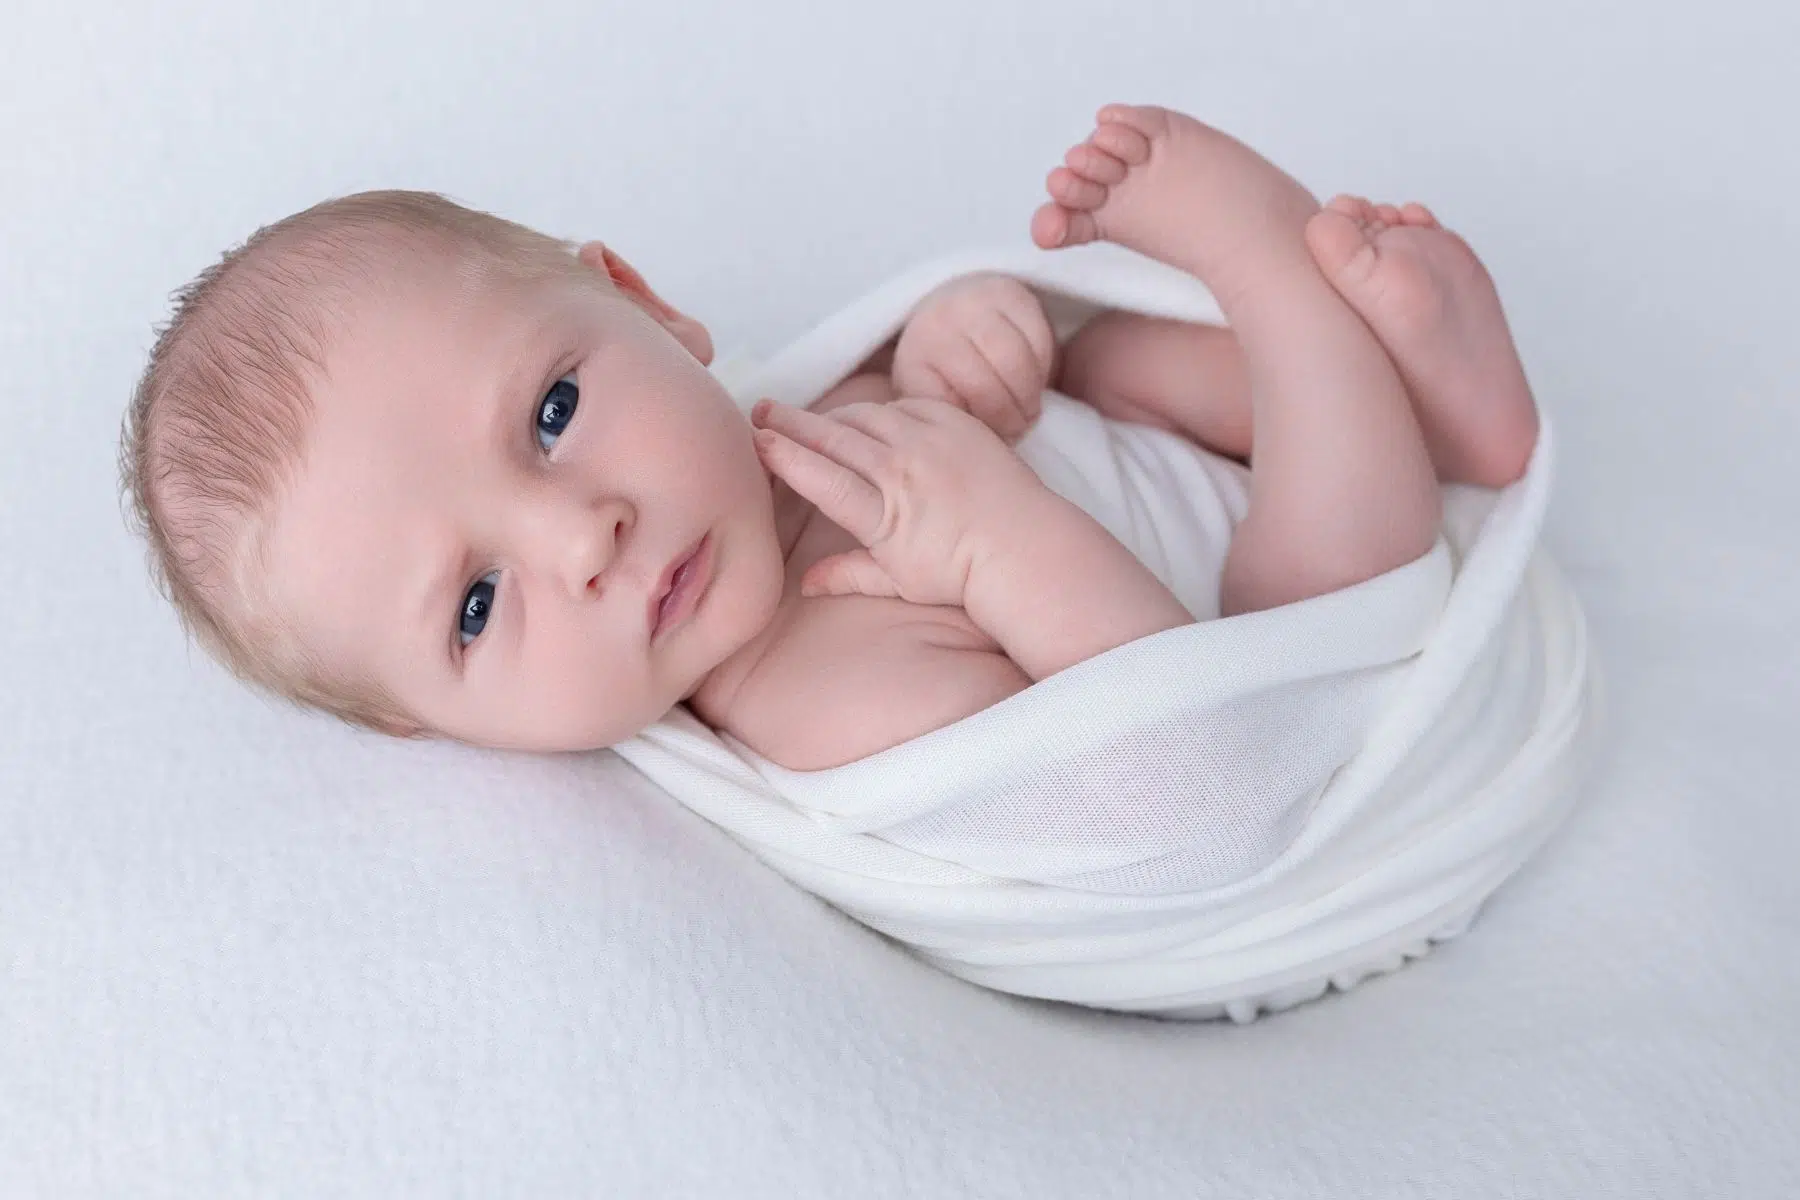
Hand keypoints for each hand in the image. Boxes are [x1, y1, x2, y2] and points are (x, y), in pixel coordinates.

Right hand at [750, 395, 1049, 603]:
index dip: (785, 456)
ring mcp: (931, 440)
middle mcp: (904, 471)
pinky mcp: (954, 420)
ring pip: (865, 415)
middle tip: (761, 411)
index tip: (756, 441)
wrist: (1026, 547)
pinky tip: (867, 422)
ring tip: (808, 419)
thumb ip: (849, 575)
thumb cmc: (961, 573)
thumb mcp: (901, 583)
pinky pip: (903, 405)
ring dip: (833, 416)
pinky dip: (879, 413)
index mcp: (886, 515)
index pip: (822, 477)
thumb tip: (805, 583)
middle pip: (834, 436)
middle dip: (791, 422)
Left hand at [890, 273, 1055, 443]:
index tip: (993, 442)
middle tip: (1020, 428)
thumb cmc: (945, 376)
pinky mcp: (1008, 292)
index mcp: (914, 365)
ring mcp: (971, 304)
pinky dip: (1043, 364)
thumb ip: (946, 430)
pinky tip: (1033, 376)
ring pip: (1016, 363)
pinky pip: (1038, 338)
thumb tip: (967, 466)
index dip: (981, 432)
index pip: (953, 412)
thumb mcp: (933, 407)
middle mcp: (936, 327)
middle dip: (1012, 418)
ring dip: (1030, 394)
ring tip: (1028, 408)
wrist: (949, 312)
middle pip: (988, 389)